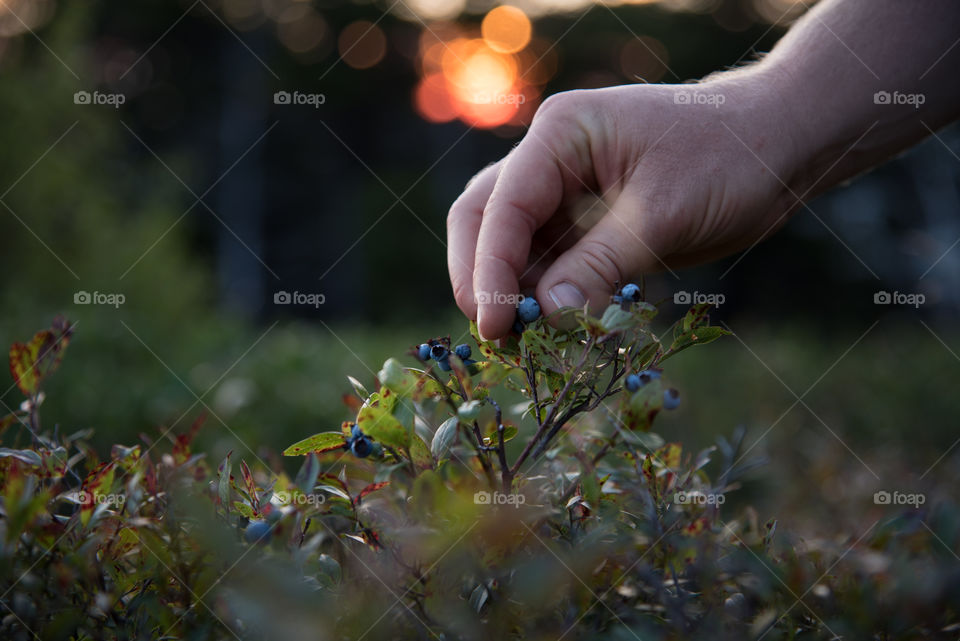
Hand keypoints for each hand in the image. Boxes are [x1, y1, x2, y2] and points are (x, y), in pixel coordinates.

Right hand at [447, 68, 806, 339]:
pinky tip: (557, 329)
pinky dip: (549, 296)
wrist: (780, 146)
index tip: (492, 326)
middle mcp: (552, 158)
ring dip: (515, 293)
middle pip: (486, 220)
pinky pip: (551, 262)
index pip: (501, 206)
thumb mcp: (662, 214)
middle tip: (495, 336)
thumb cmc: (730, 158)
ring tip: (527, 343)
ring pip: (514, 246)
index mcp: (561, 134)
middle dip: (483, 278)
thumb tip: (549, 316)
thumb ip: (600, 264)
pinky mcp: (587, 221)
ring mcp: (566, 189)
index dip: (488, 269)